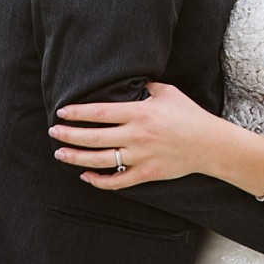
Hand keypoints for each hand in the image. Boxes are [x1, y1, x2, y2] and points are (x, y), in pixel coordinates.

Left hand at [48, 82, 217, 188]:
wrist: (209, 144)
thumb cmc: (188, 115)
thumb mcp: (168, 93)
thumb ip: (145, 87)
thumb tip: (127, 83)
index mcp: (140, 113)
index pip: (100, 112)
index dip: (78, 113)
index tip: (62, 112)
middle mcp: (137, 135)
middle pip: (94, 137)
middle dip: (69, 135)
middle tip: (53, 132)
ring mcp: (141, 156)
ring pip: (100, 160)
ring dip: (76, 157)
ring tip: (60, 153)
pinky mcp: (147, 173)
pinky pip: (117, 181)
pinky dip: (98, 180)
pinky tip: (85, 175)